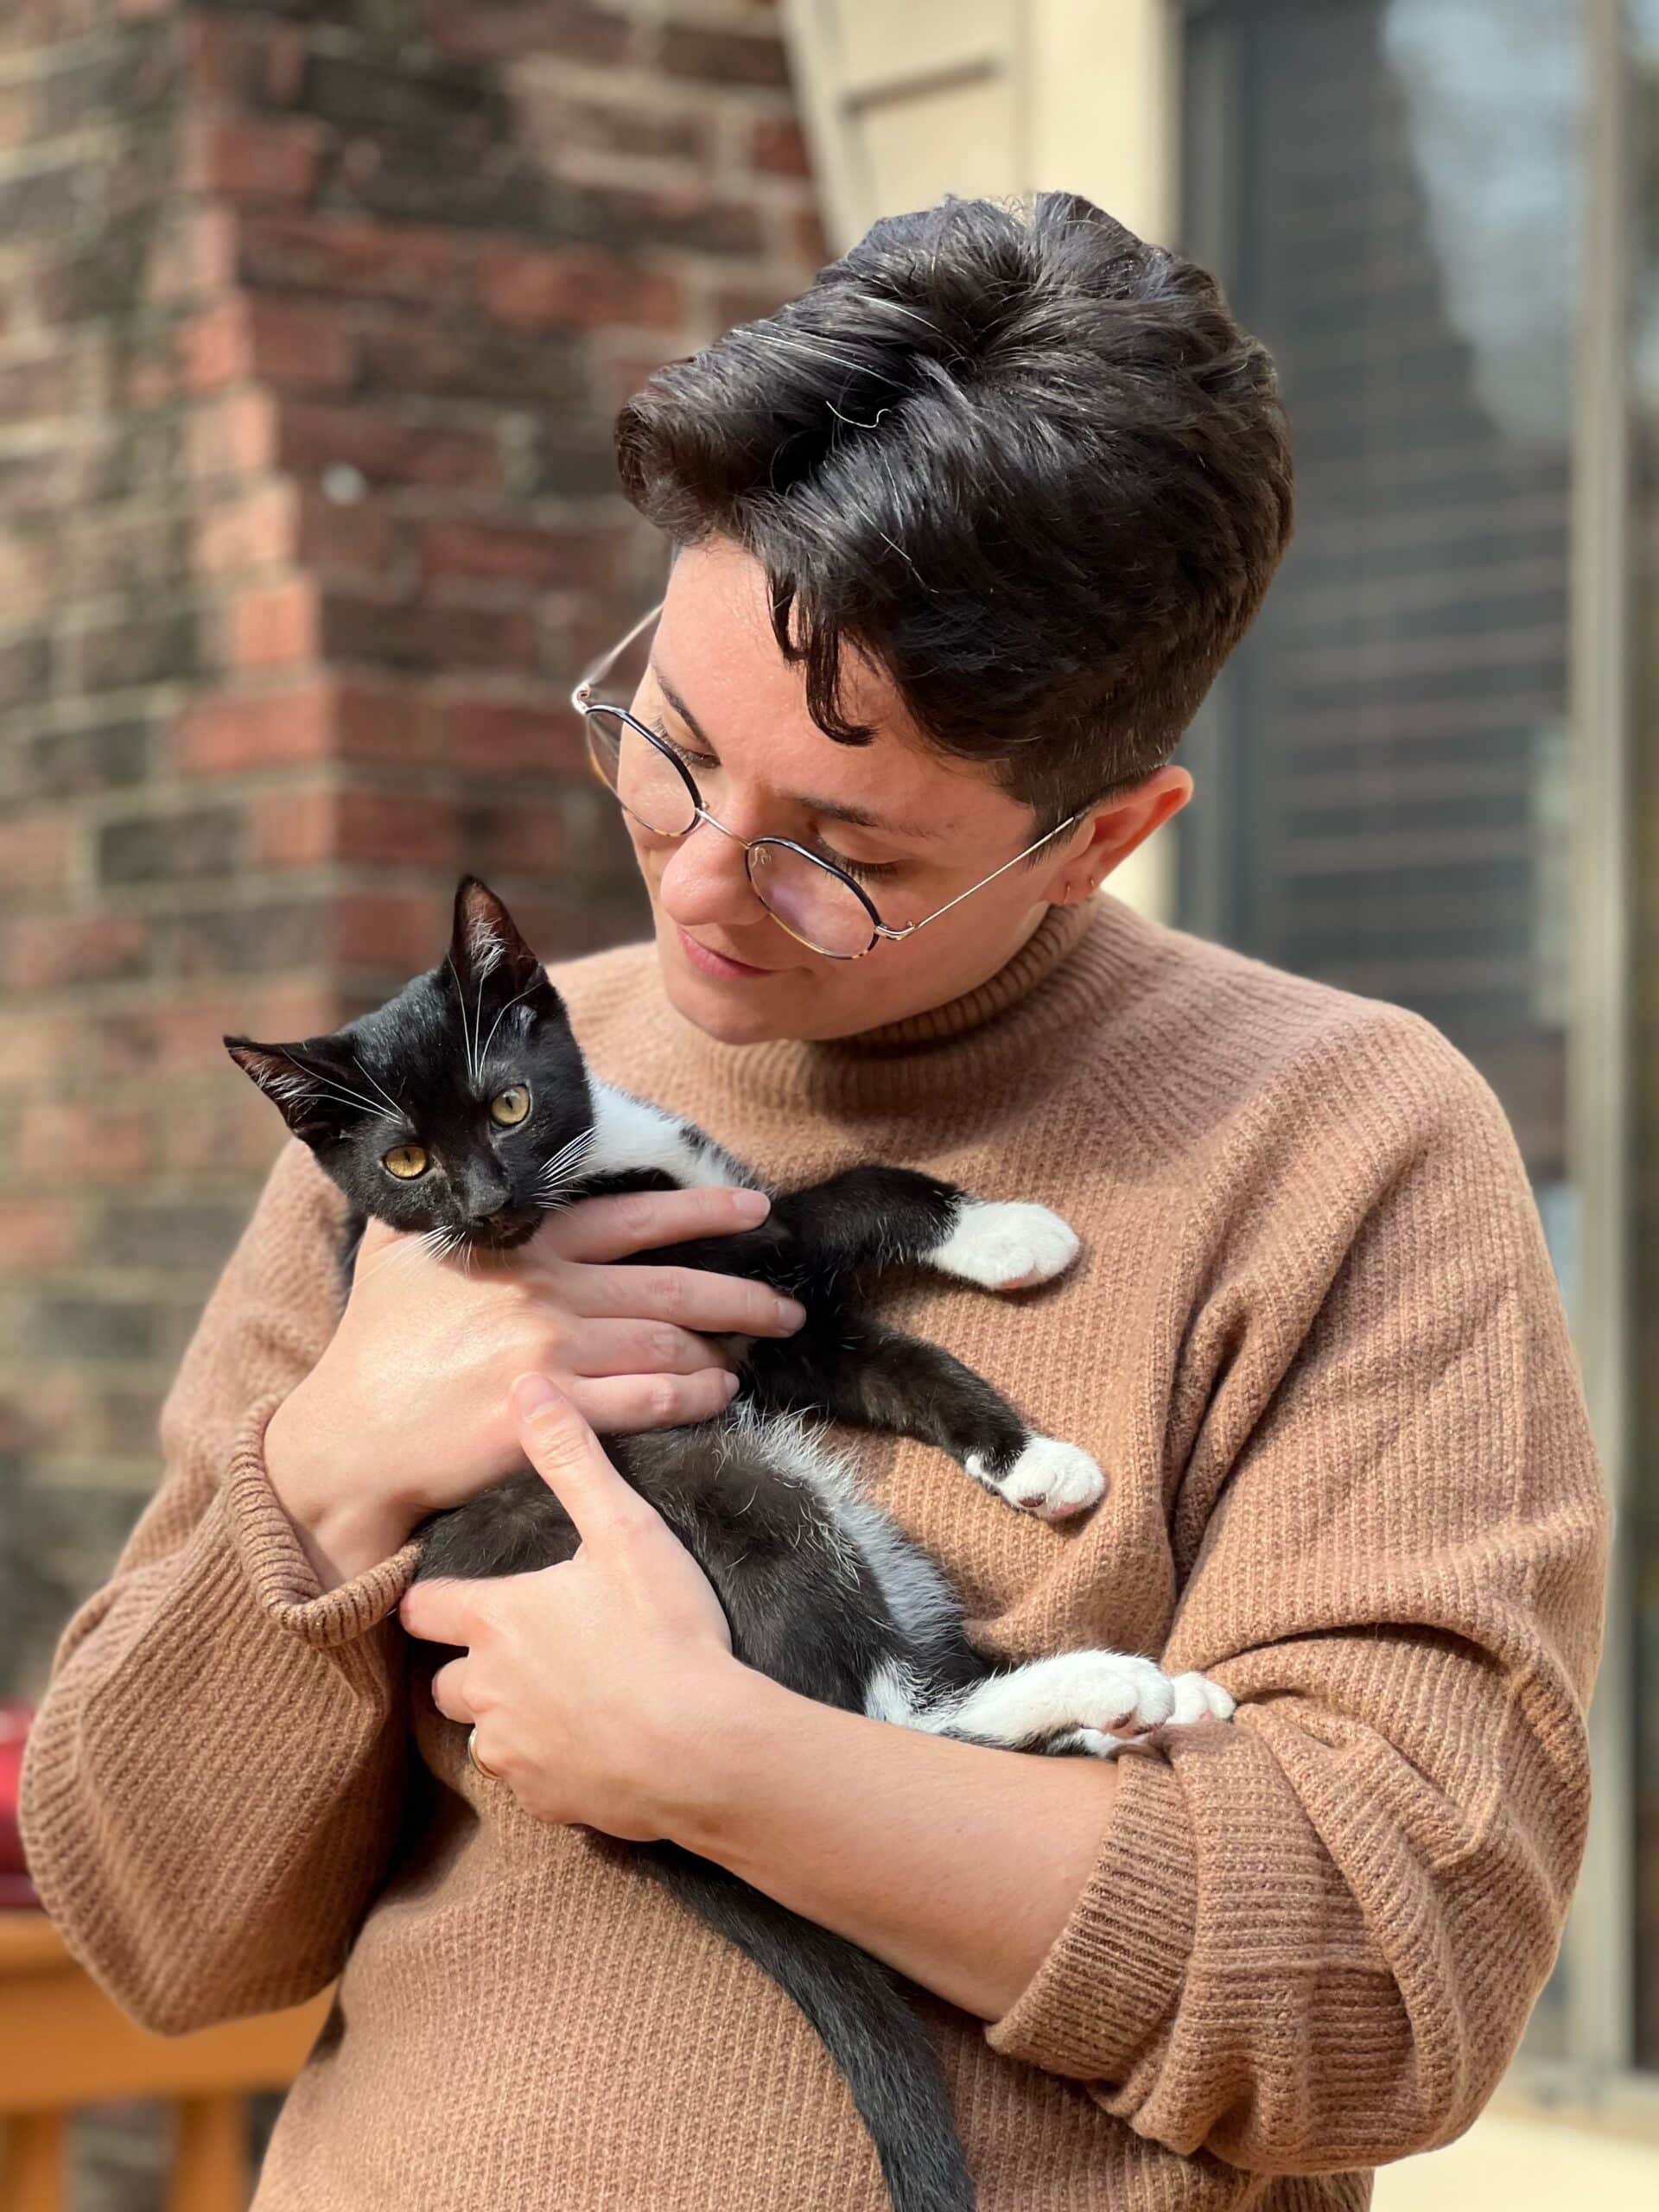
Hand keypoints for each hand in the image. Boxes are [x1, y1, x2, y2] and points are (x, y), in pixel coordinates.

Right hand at [266, 1185, 804, 1586]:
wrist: (348, 1439)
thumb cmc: (371, 1344)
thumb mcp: (397, 1249)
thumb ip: (437, 1202)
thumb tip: (446, 1151)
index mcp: (520, 1245)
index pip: (631, 1216)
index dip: (701, 1209)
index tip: (754, 1207)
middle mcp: (545, 1292)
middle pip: (670, 1286)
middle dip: (742, 1294)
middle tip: (788, 1305)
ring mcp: (551, 1354)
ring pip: (668, 1345)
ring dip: (723, 1350)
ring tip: (752, 1355)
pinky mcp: (552, 1415)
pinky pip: (648, 1403)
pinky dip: (695, 1398)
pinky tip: (719, 1396)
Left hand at [399, 1374, 749, 1838]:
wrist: (707, 1748)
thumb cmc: (666, 1632)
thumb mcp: (624, 1531)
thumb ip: (572, 1459)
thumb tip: (527, 1385)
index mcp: (494, 1621)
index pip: (421, 1607)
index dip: (432, 1597)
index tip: (450, 1591)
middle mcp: (486, 1692)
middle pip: (444, 1680)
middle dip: (471, 1664)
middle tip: (523, 1646)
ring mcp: (514, 1755)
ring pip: (484, 1735)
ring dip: (508, 1716)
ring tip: (563, 1695)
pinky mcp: (547, 1804)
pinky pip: (527, 1782)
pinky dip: (547, 1764)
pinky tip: (593, 1743)